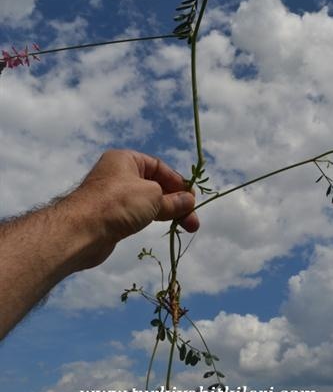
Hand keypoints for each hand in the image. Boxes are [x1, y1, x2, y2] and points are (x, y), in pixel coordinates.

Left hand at [66, 150, 198, 268]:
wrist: (81, 231)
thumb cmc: (118, 204)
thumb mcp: (153, 197)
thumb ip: (173, 200)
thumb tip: (190, 201)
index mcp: (126, 159)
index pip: (159, 167)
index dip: (178, 182)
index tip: (193, 198)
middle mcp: (119, 174)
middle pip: (156, 186)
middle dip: (177, 202)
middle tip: (193, 220)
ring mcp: (114, 196)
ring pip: (148, 202)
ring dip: (168, 212)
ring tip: (186, 227)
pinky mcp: (111, 217)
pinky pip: (138, 214)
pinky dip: (152, 219)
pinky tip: (164, 226)